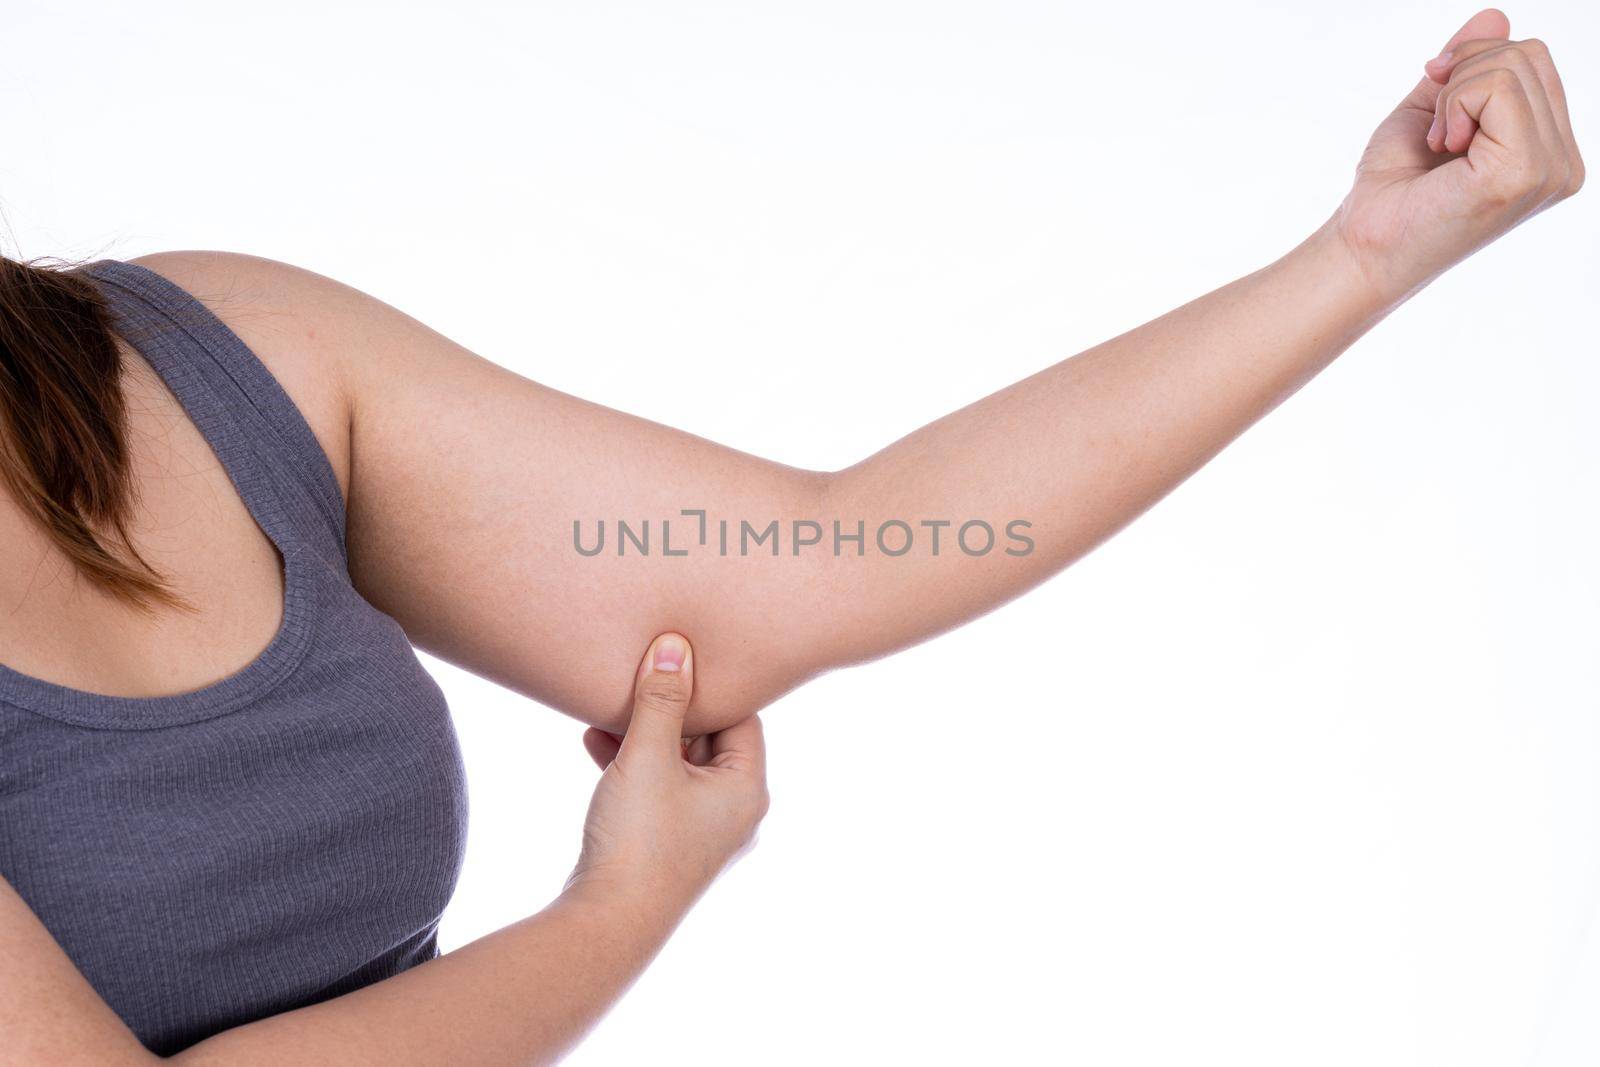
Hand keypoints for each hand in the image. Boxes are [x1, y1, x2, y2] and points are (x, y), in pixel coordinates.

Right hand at [567, 633, 769, 913]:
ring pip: (677, 762)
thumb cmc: (639, 840)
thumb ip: (662, 699)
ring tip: (609, 704)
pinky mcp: (667, 843)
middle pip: (709, 738)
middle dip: (669, 707)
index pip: (741, 716)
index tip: (677, 657)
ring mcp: (701, 830)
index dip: (709, 685)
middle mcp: (734, 811)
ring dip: (644, 733)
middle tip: (639, 673)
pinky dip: (631, 763)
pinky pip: (656, 787)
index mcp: (747, 789)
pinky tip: (594, 741)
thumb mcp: (649, 756)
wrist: (607, 923)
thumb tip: (675, 646)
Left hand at [1335, 9, 1582, 301]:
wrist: (1363, 247)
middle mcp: (1561, 164)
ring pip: (1513, 66)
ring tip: (1439, 146)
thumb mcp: (1432, 110)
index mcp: (1549, 151)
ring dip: (1454, 95)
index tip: (1438, 111)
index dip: (1473, 65)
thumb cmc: (1392, 191)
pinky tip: (1443, 149)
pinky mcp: (1524, 171)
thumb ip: (1467, 66)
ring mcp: (1550, 170)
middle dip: (1464, 75)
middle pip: (1529, 54)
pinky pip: (1497, 89)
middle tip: (1436, 132)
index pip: (1535, 61)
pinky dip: (1454, 106)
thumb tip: (1495, 15)